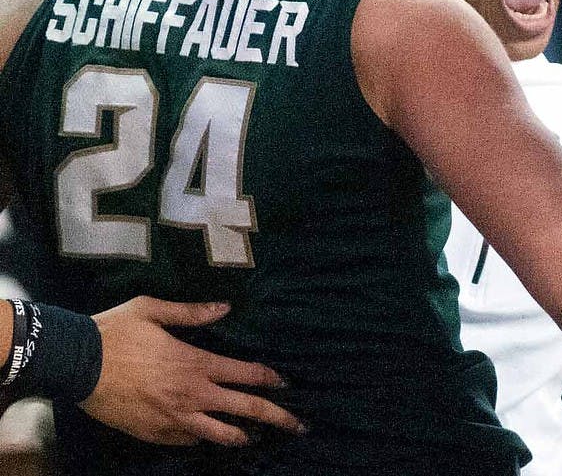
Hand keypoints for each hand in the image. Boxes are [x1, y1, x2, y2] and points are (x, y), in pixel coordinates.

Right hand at [80, 297, 304, 445]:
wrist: (75, 363)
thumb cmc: (115, 331)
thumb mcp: (153, 310)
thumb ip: (193, 312)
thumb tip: (225, 308)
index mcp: (195, 362)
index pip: (245, 375)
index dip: (270, 380)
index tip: (286, 384)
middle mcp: (191, 394)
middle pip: (244, 410)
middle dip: (276, 417)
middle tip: (298, 425)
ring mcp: (172, 419)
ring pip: (218, 435)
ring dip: (241, 436)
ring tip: (257, 438)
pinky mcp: (152, 434)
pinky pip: (186, 441)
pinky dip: (201, 440)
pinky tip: (208, 437)